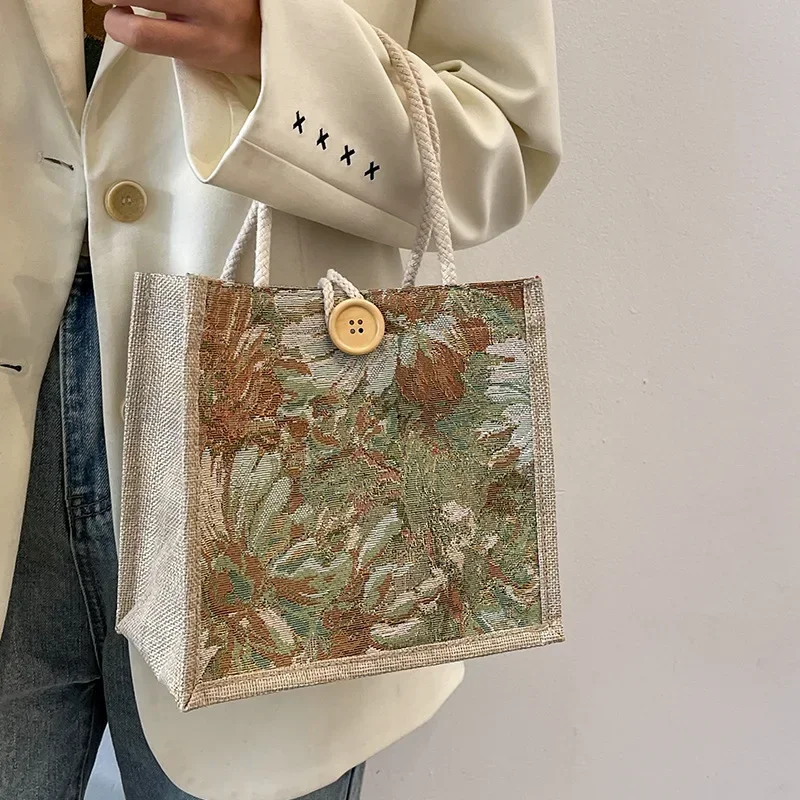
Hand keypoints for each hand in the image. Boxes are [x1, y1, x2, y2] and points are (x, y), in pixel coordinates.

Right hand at [94, 0, 261, 76]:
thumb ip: (167, 39)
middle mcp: (209, 9)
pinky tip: (162, 0)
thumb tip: (122, 13)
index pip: (142, 33)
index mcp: (205, 45)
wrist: (276, 27)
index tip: (115, 19)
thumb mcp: (202, 56)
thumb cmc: (238, 47)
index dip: (116, 25)